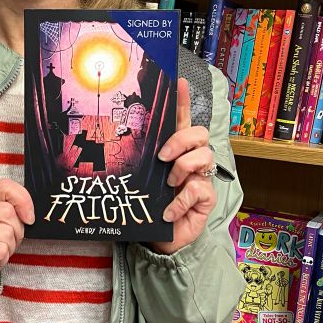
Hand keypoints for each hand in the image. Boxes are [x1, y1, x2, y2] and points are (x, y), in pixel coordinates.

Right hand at [0, 178, 34, 297]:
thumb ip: (12, 210)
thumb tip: (28, 215)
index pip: (5, 186)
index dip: (23, 200)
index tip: (28, 218)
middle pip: (9, 212)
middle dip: (16, 232)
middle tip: (2, 243)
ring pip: (7, 233)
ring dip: (8, 248)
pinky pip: (1, 251)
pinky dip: (1, 260)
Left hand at [147, 78, 216, 254]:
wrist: (160, 240)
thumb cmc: (151, 206)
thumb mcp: (142, 180)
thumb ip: (140, 162)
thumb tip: (116, 140)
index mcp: (175, 152)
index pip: (182, 121)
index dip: (183, 101)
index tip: (179, 81)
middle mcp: (192, 161)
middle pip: (200, 133)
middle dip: (180, 141)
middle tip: (162, 158)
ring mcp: (201, 178)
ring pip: (203, 156)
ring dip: (182, 169)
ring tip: (169, 185)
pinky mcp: (207, 198)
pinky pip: (198, 189)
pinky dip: (180, 202)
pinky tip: (169, 212)